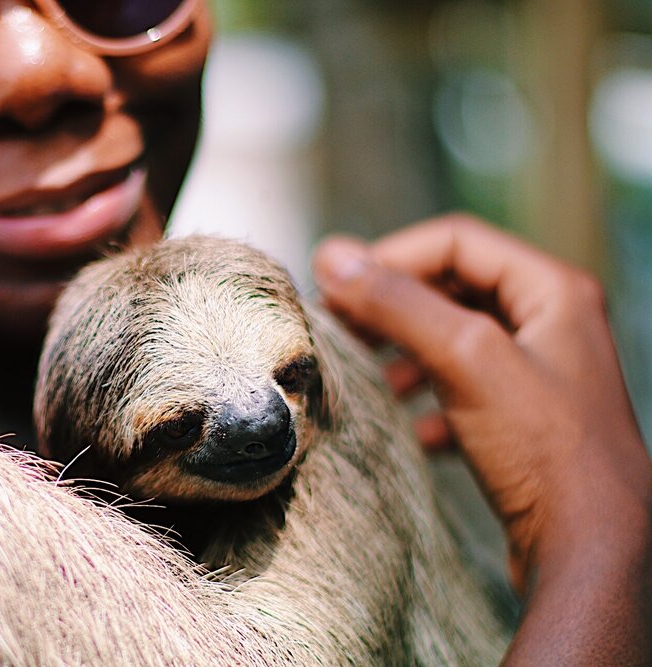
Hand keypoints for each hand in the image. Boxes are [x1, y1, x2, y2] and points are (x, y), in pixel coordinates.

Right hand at [313, 215, 651, 662]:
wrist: (590, 549)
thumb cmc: (546, 451)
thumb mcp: (466, 359)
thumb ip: (399, 303)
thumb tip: (333, 258)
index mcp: (552, 289)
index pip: (456, 241)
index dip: (392, 257)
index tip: (339, 288)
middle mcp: (551, 323)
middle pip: (452, 288)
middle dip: (395, 308)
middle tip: (343, 329)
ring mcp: (539, 374)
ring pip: (454, 340)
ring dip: (407, 355)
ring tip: (377, 382)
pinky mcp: (525, 421)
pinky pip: (463, 390)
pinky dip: (430, 402)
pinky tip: (416, 430)